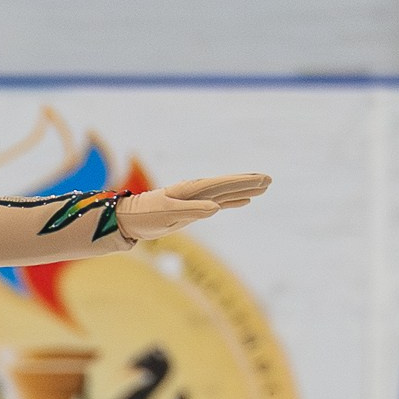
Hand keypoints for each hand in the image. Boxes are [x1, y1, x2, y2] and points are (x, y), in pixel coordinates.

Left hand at [117, 172, 270, 240]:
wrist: (128, 220)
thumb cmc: (145, 217)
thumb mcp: (166, 214)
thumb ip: (191, 210)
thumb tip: (216, 207)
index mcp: (191, 190)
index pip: (222, 184)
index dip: (243, 182)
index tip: (261, 179)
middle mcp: (196, 192)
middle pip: (228, 186)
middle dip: (248, 183)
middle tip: (269, 179)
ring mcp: (195, 199)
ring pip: (225, 193)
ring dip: (243, 191)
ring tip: (263, 187)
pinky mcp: (193, 209)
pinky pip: (217, 203)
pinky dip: (231, 202)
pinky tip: (243, 202)